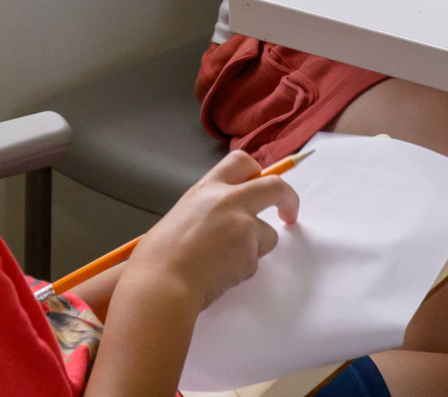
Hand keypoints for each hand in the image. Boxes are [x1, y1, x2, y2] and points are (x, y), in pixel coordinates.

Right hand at [124, 149, 299, 315]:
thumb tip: (217, 223)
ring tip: (222, 265)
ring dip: (253, 250)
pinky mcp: (250, 252)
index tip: (261, 185)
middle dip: (288, 199)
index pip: (241, 162)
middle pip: (275, 186)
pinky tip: (217, 278)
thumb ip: (206, 211)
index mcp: (208, 188)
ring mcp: (244, 225)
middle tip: (289, 214)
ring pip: (267, 235)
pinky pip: (253, 263)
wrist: (161, 284)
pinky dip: (241, 272)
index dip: (256, 172)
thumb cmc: (157, 256)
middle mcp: (230, 200)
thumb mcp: (181, 216)